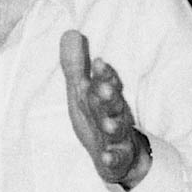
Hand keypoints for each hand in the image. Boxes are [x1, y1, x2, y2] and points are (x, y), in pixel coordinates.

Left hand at [59, 30, 150, 187]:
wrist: (122, 158)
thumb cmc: (98, 119)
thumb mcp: (83, 92)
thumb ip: (76, 65)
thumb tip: (69, 32)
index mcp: (106, 98)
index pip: (108, 83)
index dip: (105, 74)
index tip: (99, 62)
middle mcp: (114, 114)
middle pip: (112, 104)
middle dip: (108, 95)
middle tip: (103, 88)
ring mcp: (118, 138)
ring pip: (117, 130)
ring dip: (112, 126)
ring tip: (108, 124)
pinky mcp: (118, 159)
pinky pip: (116, 159)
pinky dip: (112, 158)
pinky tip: (107, 157)